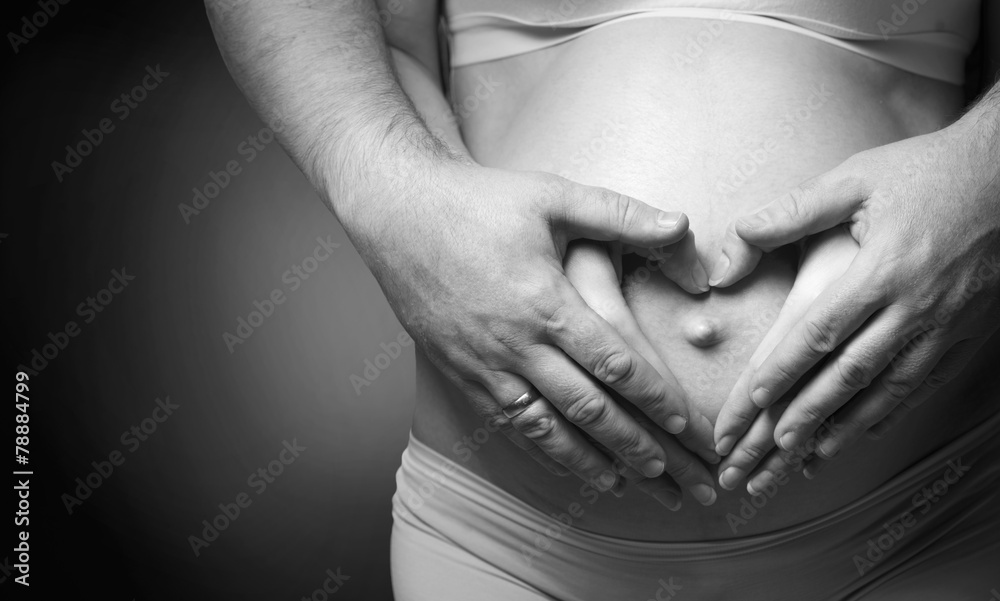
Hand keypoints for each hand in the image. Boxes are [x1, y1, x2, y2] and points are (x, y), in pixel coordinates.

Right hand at [347, 159, 707, 490]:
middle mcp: (517, 342)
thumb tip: (682, 224)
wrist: (398, 213)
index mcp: (546, 301)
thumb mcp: (553, 196)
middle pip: (586, 406)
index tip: (685, 423)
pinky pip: (506, 421)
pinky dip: (539, 447)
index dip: (654, 397)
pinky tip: (561, 462)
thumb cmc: (478, 202)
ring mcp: (485, 362)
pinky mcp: (460, 371)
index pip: (614, 362)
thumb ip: (621, 215)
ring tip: (622, 483)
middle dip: (632, 442)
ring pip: (545, 426)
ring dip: (587, 459)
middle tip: (669, 472)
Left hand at [710, 121, 999, 474]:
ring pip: (886, 390)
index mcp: (883, 270)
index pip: (822, 331)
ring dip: (843, 428)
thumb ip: (790, 213)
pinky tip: (861, 431)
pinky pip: (920, 384)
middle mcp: (915, 307)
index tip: (752, 400)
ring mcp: (944, 325)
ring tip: (804, 458)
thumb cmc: (926, 172)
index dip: (785, 369)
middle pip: (849, 375)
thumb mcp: (853, 180)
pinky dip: (886, 413)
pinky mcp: (963, 332)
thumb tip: (734, 243)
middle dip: (803, 416)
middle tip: (765, 450)